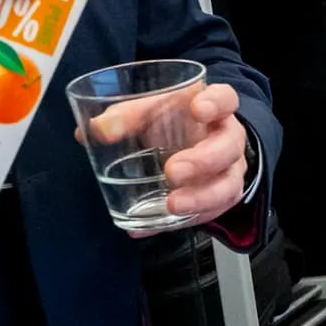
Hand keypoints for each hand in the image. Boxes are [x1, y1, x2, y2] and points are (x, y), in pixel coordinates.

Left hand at [78, 81, 251, 235]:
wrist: (192, 145)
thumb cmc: (172, 122)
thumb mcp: (149, 110)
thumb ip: (125, 116)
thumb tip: (97, 130)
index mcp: (214, 108)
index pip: (226, 98)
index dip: (216, 103)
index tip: (197, 110)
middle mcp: (228, 139)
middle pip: (228, 148)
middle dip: (203, 161)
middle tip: (172, 171)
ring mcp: (229, 171)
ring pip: (227, 186)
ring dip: (200, 198)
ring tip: (171, 205)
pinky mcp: (220, 199)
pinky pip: (208, 214)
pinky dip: (177, 223)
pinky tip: (147, 226)